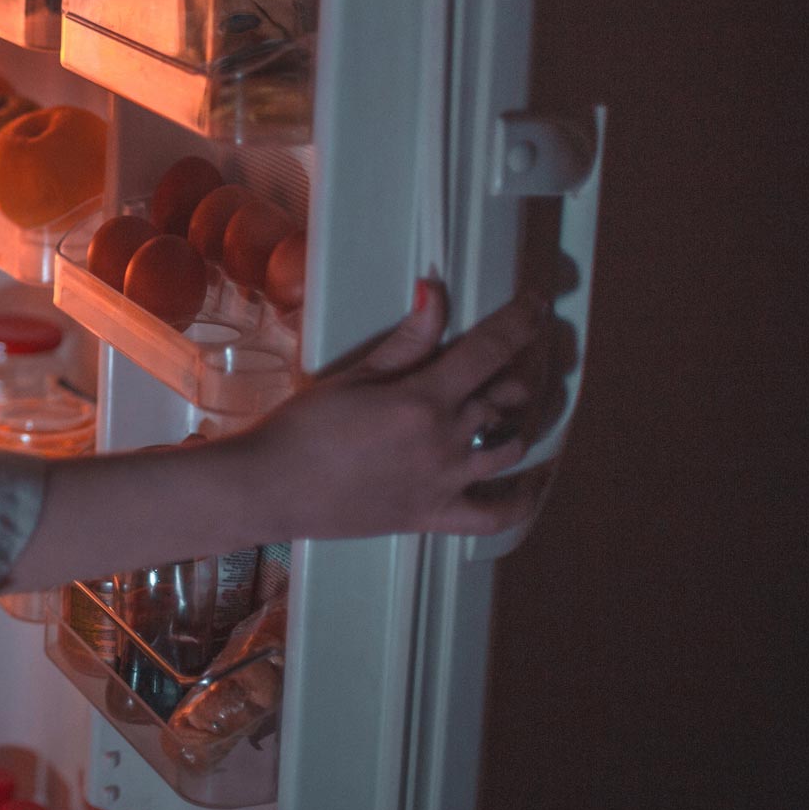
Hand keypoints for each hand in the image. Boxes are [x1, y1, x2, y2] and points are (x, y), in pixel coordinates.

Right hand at [242, 281, 551, 538]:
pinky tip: (530, 481)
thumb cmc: (303, 426)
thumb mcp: (353, 375)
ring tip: (505, 406)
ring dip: (516, 422)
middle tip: (509, 356)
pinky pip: (495, 515)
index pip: (490, 350)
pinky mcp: (435, 516)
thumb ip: (405, 340)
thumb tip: (436, 293)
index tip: (536, 304)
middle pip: (507, 397)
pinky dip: (521, 499)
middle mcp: (446, 441)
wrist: (272, 486)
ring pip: (510, 448)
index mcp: (424, 399)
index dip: (520, 321)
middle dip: (517, 369)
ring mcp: (446, 482)